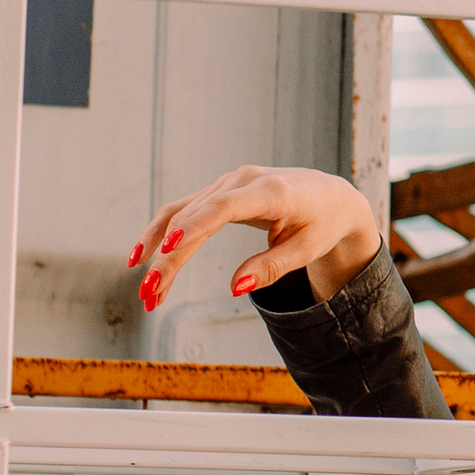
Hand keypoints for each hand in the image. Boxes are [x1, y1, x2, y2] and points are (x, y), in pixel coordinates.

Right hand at [126, 167, 381, 316]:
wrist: (331, 196)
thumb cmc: (323, 223)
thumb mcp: (306, 250)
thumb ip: (271, 268)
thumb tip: (234, 288)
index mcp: (271, 191)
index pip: (224, 207)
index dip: (194, 227)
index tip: (169, 250)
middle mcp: (243, 180)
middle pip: (194, 217)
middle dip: (168, 258)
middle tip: (149, 294)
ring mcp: (228, 183)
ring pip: (181, 214)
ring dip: (159, 251)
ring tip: (147, 290)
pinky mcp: (220, 191)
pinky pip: (184, 210)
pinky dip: (163, 232)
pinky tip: (143, 255)